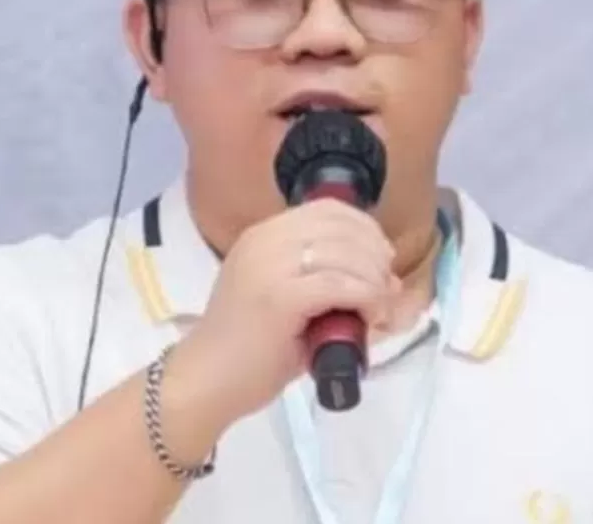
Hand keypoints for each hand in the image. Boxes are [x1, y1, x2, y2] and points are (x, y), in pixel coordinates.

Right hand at [166, 198, 399, 430]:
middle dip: (376, 255)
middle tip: (387, 287)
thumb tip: (384, 277)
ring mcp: (270, 266)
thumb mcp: (285, 298)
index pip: (328, 209)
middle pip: (342, 227)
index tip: (381, 258)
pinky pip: (341, 284)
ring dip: (376, 280)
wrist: (205, 383)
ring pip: (347, 255)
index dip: (365, 228)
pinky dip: (367, 298)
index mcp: (262, 235)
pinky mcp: (280, 296)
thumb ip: (325, 280)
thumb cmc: (247, 351)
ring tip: (379, 308)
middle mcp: (264, 241)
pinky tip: (370, 317)